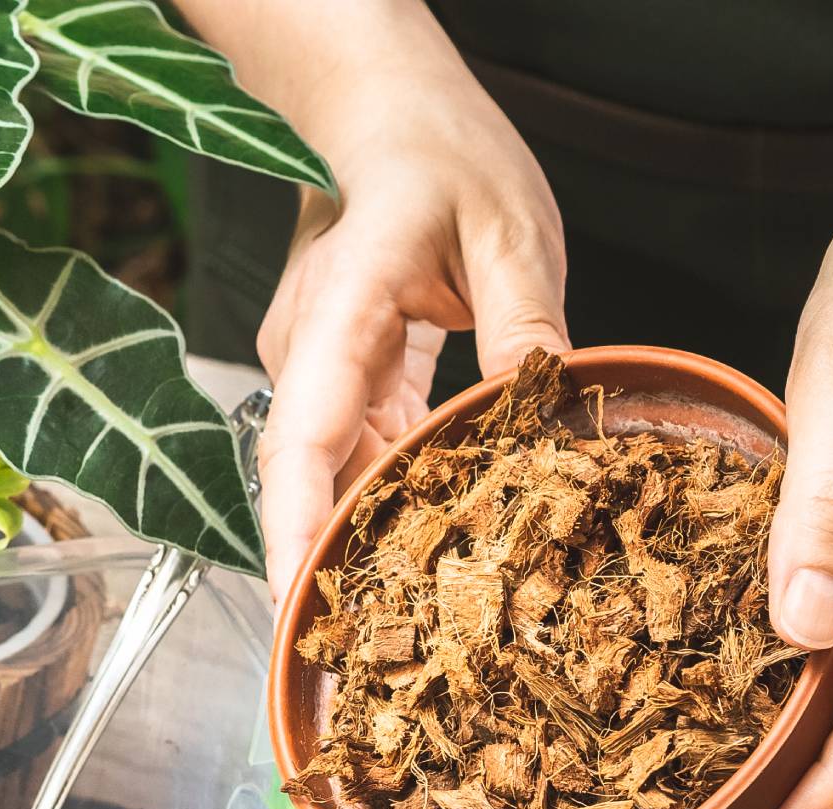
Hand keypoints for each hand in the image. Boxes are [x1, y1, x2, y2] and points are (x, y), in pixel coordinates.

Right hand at [252, 36, 566, 600]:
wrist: (395, 125)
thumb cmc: (445, 160)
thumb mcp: (509, 228)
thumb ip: (522, 321)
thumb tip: (537, 416)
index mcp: (340, 311)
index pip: (301, 438)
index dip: (295, 528)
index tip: (298, 601)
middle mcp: (309, 354)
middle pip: (303, 481)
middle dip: (321, 568)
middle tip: (358, 660)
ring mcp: (317, 375)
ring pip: (327, 480)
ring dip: (358, 544)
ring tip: (400, 625)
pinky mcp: (340, 388)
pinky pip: (353, 461)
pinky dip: (384, 505)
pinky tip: (425, 552)